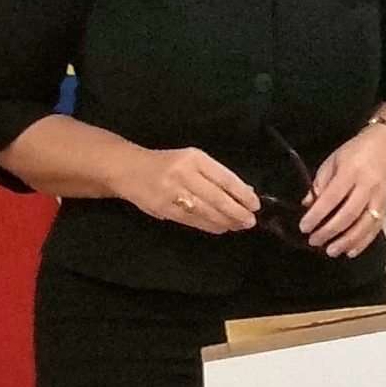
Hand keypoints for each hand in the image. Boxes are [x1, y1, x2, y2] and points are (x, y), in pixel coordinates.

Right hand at [124, 146, 259, 233]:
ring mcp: (173, 192)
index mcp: (194, 158)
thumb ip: (216, 175)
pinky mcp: (165, 208)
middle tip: (250, 221)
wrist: (130, 169)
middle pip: (217, 197)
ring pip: (206, 212)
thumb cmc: (166, 164)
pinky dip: (210, 226)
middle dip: (237, 212)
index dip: (242, 193)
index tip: (255, 204)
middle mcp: (184, 173)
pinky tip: (221, 228)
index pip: (225, 178)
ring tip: (238, 226)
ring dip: (226, 221)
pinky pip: (193, 220)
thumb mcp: (192, 160)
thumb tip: (245, 191)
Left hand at [302, 128, 385, 258]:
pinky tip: (349, 251)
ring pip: (363, 225)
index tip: (304, 227)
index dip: (317, 215)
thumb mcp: (332, 162)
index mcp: (351, 171)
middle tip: (314, 241)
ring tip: (330, 251)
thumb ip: (320, 184)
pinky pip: (375, 229)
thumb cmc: (355, 153)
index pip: (332, 197)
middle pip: (348, 214)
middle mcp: (368, 186)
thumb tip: (307, 207)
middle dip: (329, 231)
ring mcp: (379, 199)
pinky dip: (362, 243)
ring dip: (346, 241)